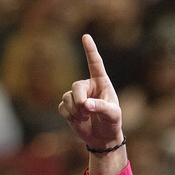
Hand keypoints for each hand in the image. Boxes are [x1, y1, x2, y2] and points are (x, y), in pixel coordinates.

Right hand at [59, 34, 122, 151]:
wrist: (102, 138)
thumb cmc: (112, 123)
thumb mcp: (113, 115)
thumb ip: (101, 107)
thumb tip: (85, 104)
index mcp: (101, 83)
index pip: (95, 63)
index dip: (90, 50)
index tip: (86, 36)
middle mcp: (88, 86)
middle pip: (76, 86)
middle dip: (79, 99)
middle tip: (86, 110)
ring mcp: (77, 96)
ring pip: (67, 97)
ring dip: (75, 110)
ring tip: (85, 117)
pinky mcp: (68, 107)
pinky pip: (62, 107)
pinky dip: (69, 115)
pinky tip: (78, 120)